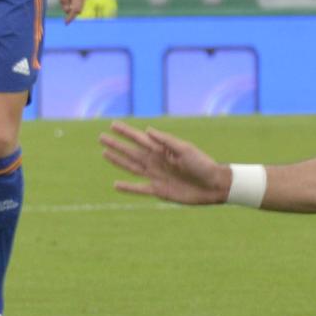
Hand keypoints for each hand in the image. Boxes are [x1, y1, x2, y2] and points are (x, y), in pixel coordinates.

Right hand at [99, 121, 225, 204]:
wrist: (214, 185)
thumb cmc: (202, 164)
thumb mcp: (185, 149)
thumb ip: (166, 141)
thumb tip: (147, 130)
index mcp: (163, 149)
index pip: (140, 139)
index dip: (126, 132)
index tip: (112, 124)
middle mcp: (156, 161)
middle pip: (131, 152)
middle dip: (116, 145)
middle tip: (101, 137)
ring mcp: (156, 176)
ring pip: (132, 167)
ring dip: (118, 161)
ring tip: (104, 153)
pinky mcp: (159, 190)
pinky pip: (139, 189)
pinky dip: (128, 188)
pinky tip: (116, 184)